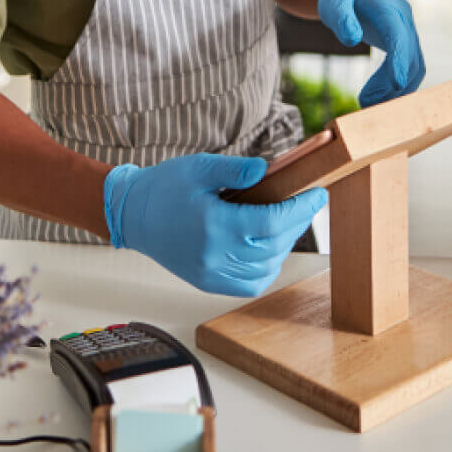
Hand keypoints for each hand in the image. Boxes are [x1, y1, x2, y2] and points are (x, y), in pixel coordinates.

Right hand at [102, 154, 327, 296]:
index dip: (301, 209)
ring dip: (285, 246)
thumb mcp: (199, 166)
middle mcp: (213, 254)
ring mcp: (210, 273)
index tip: (318, 195)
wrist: (132, 215)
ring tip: (288, 223)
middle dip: (298, 224)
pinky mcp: (207, 282)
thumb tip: (267, 170)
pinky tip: (270, 247)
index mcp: (213, 224)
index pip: (271, 222)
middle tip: (308, 205)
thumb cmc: (164, 188)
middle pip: (274, 245)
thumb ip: (235, 168)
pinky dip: (267, 268)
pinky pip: (249, 284)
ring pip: (266, 268)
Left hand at [314, 0, 425, 106]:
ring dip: (397, 89)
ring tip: (369, 104)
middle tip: (365, 103)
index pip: (399, 36)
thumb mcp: (333, 3)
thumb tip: (352, 38)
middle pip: (410, 56)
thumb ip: (341, 18)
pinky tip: (380, 98)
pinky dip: (399, 86)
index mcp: (388, 7)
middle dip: (393, 84)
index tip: (396, 84)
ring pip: (415, 66)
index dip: (400, 60)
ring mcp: (408, 31)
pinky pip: (410, 68)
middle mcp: (404, 19)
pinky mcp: (405, 43)